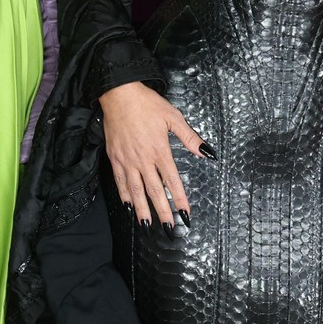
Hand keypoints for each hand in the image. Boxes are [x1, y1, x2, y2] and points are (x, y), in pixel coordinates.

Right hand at [99, 81, 209, 232]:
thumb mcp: (173, 117)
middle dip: (163, 212)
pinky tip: (129, 207)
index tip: (186, 214)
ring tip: (147, 226)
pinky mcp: (115, 158)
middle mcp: (144, 160)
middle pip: (155, 192)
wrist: (119, 94)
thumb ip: (190, 137)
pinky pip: (120, 182)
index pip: (173, 181)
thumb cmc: (147, 104)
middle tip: (169, 229)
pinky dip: (125, 196)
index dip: (180, 199)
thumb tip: (207, 152)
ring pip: (136, 191)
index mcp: (160, 151)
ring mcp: (127, 161)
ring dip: (142, 210)